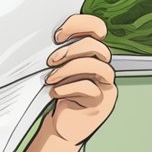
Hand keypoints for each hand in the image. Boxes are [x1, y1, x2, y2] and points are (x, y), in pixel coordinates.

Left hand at [43, 14, 116, 145]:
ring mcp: (106, 85)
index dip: (80, 25)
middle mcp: (103, 66)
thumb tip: (44, 36)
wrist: (61, 125)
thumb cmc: (58, 95)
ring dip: (69, 70)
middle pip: (97, 47)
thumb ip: (57, 52)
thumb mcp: (55, 69)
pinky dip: (69, 88)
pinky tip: (55, 93)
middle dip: (71, 51)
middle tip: (51, 61)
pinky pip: (91, 88)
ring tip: (51, 79)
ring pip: (98, 66)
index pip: (97, 28)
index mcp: (92, 53)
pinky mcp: (104, 103)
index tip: (58, 35)